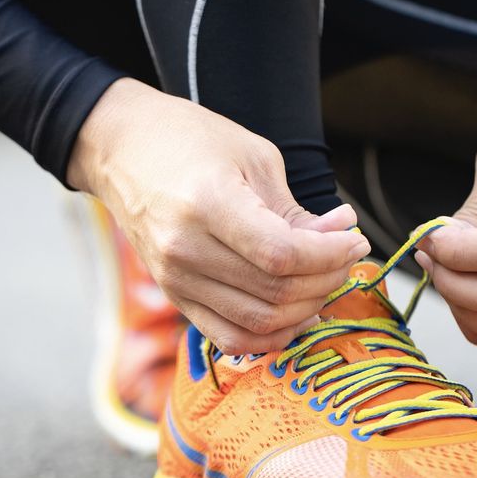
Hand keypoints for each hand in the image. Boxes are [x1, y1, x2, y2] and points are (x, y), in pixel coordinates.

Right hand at [69, 78, 369, 353]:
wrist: (121, 151)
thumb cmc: (189, 140)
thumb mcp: (253, 157)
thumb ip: (295, 210)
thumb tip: (340, 238)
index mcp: (207, 203)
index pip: (283, 254)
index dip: (331, 255)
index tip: (355, 240)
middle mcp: (185, 249)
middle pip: (276, 293)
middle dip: (327, 279)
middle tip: (345, 255)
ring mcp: (175, 280)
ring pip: (259, 323)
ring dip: (306, 308)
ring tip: (324, 278)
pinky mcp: (175, 297)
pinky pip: (230, 337)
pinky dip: (270, 335)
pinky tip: (295, 313)